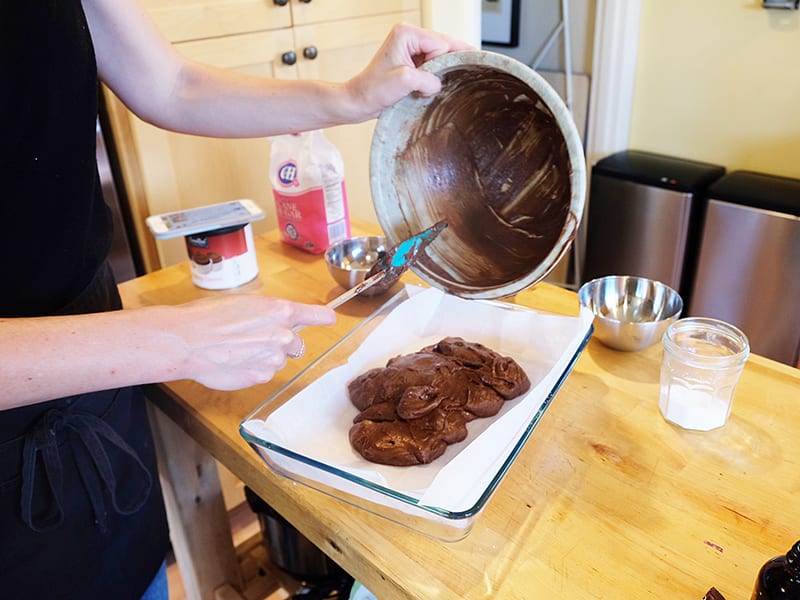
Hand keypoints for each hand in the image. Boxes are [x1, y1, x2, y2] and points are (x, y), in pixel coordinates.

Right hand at [168, 294, 334, 389]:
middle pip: (295, 342)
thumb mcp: (245, 302)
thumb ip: (269, 313)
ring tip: (236, 349)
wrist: (187, 341)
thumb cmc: (209, 316)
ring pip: (279, 359)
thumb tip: (278, 320)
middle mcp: (283, 335)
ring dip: (265, 355)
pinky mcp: (262, 377)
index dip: (323, 317)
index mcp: (281, 311)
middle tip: (252, 337)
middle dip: (280, 340)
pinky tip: (232, 361)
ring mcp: (274, 359)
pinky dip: (253, 369)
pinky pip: (264, 373)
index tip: (329, 318)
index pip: (316, 315)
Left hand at [345, 22, 474, 119]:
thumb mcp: (405, 82)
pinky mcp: (410, 59)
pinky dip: (432, 78)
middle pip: (445, 48)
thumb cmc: (373, 90)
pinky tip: (425, 87)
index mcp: (407, 33)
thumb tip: (440, 83)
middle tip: (436, 84)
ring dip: (438, 74)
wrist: (359, 101)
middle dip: (444, 67)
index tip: (430, 83)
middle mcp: (409, 35)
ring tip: (425, 87)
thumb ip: (429, 79)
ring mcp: (410, 47)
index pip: (442, 44)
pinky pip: (433, 66)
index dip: (442, 65)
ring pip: (440, 58)